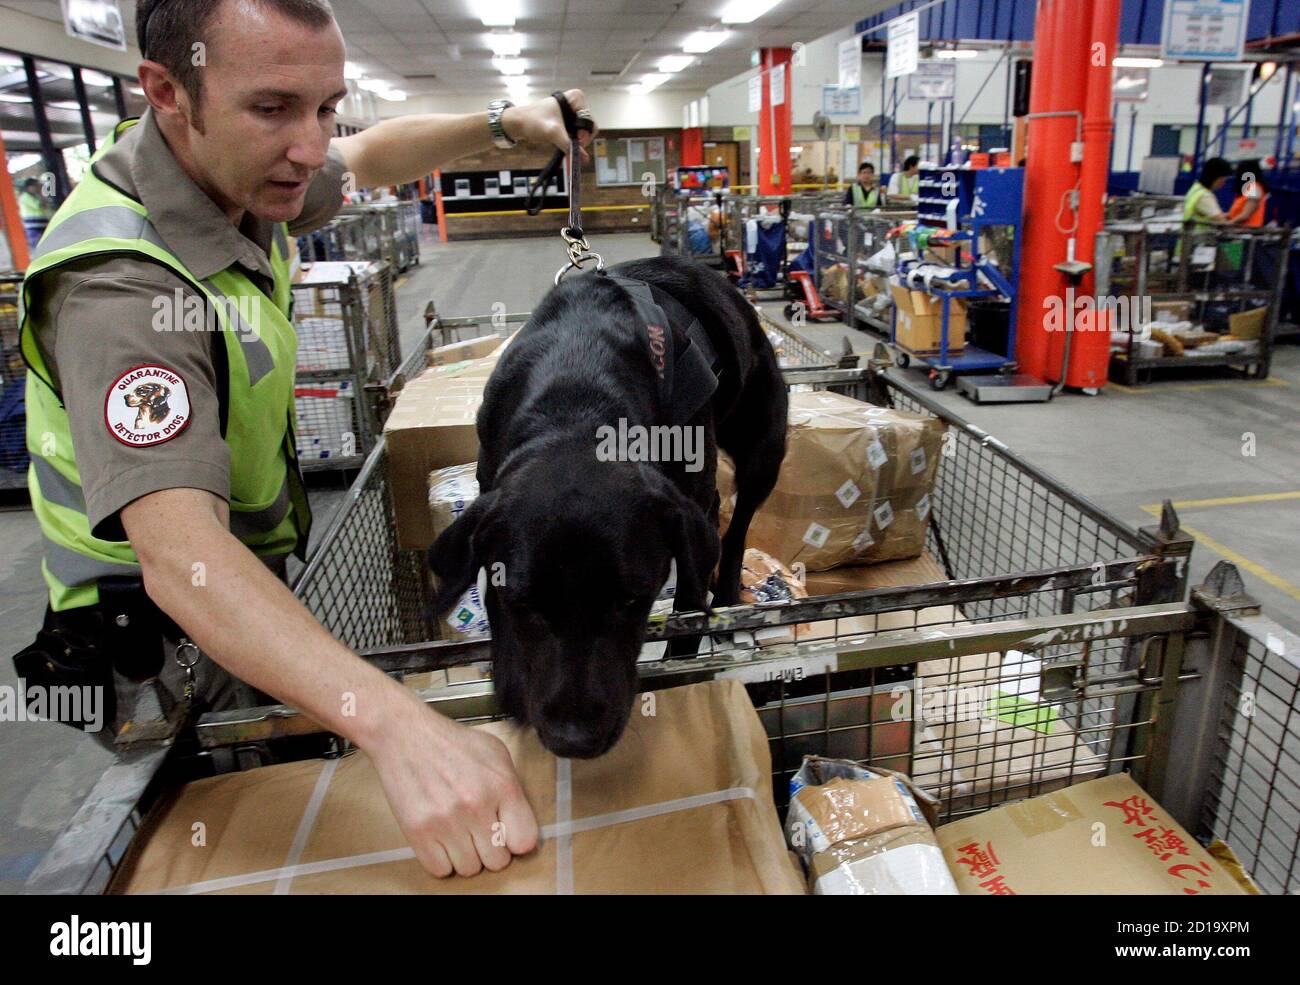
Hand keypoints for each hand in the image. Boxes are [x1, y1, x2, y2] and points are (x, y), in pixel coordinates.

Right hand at [367, 694, 538, 877]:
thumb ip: (513, 789)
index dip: (516, 840)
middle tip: (479, 831)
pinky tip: (442, 838)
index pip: (525, 841)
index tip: (508, 834)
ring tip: (459, 832)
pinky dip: (442, 860)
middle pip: (497, 861)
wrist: (406, 736)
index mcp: (501, 786)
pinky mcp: (418, 832)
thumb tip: (519, 822)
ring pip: (469, 869)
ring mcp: (446, 821)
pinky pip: (440, 870)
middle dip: (491, 849)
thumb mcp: (496, 754)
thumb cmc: (452, 744)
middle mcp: (476, 806)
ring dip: (466, 855)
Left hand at [502, 89, 596, 162]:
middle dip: (580, 139)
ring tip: (564, 147)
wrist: (516, 123)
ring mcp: (571, 113)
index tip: (576, 140)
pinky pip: (575, 135)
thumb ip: (569, 145)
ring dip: (575, 143)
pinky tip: (566, 149)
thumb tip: (585, 160)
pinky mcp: (565, 122)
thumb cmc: (532, 121)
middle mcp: (576, 104)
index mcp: (576, 98)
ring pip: (582, 133)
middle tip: (570, 146)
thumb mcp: (553, 133)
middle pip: (588, 127)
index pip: (590, 120)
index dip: (585, 133)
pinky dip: (571, 143)